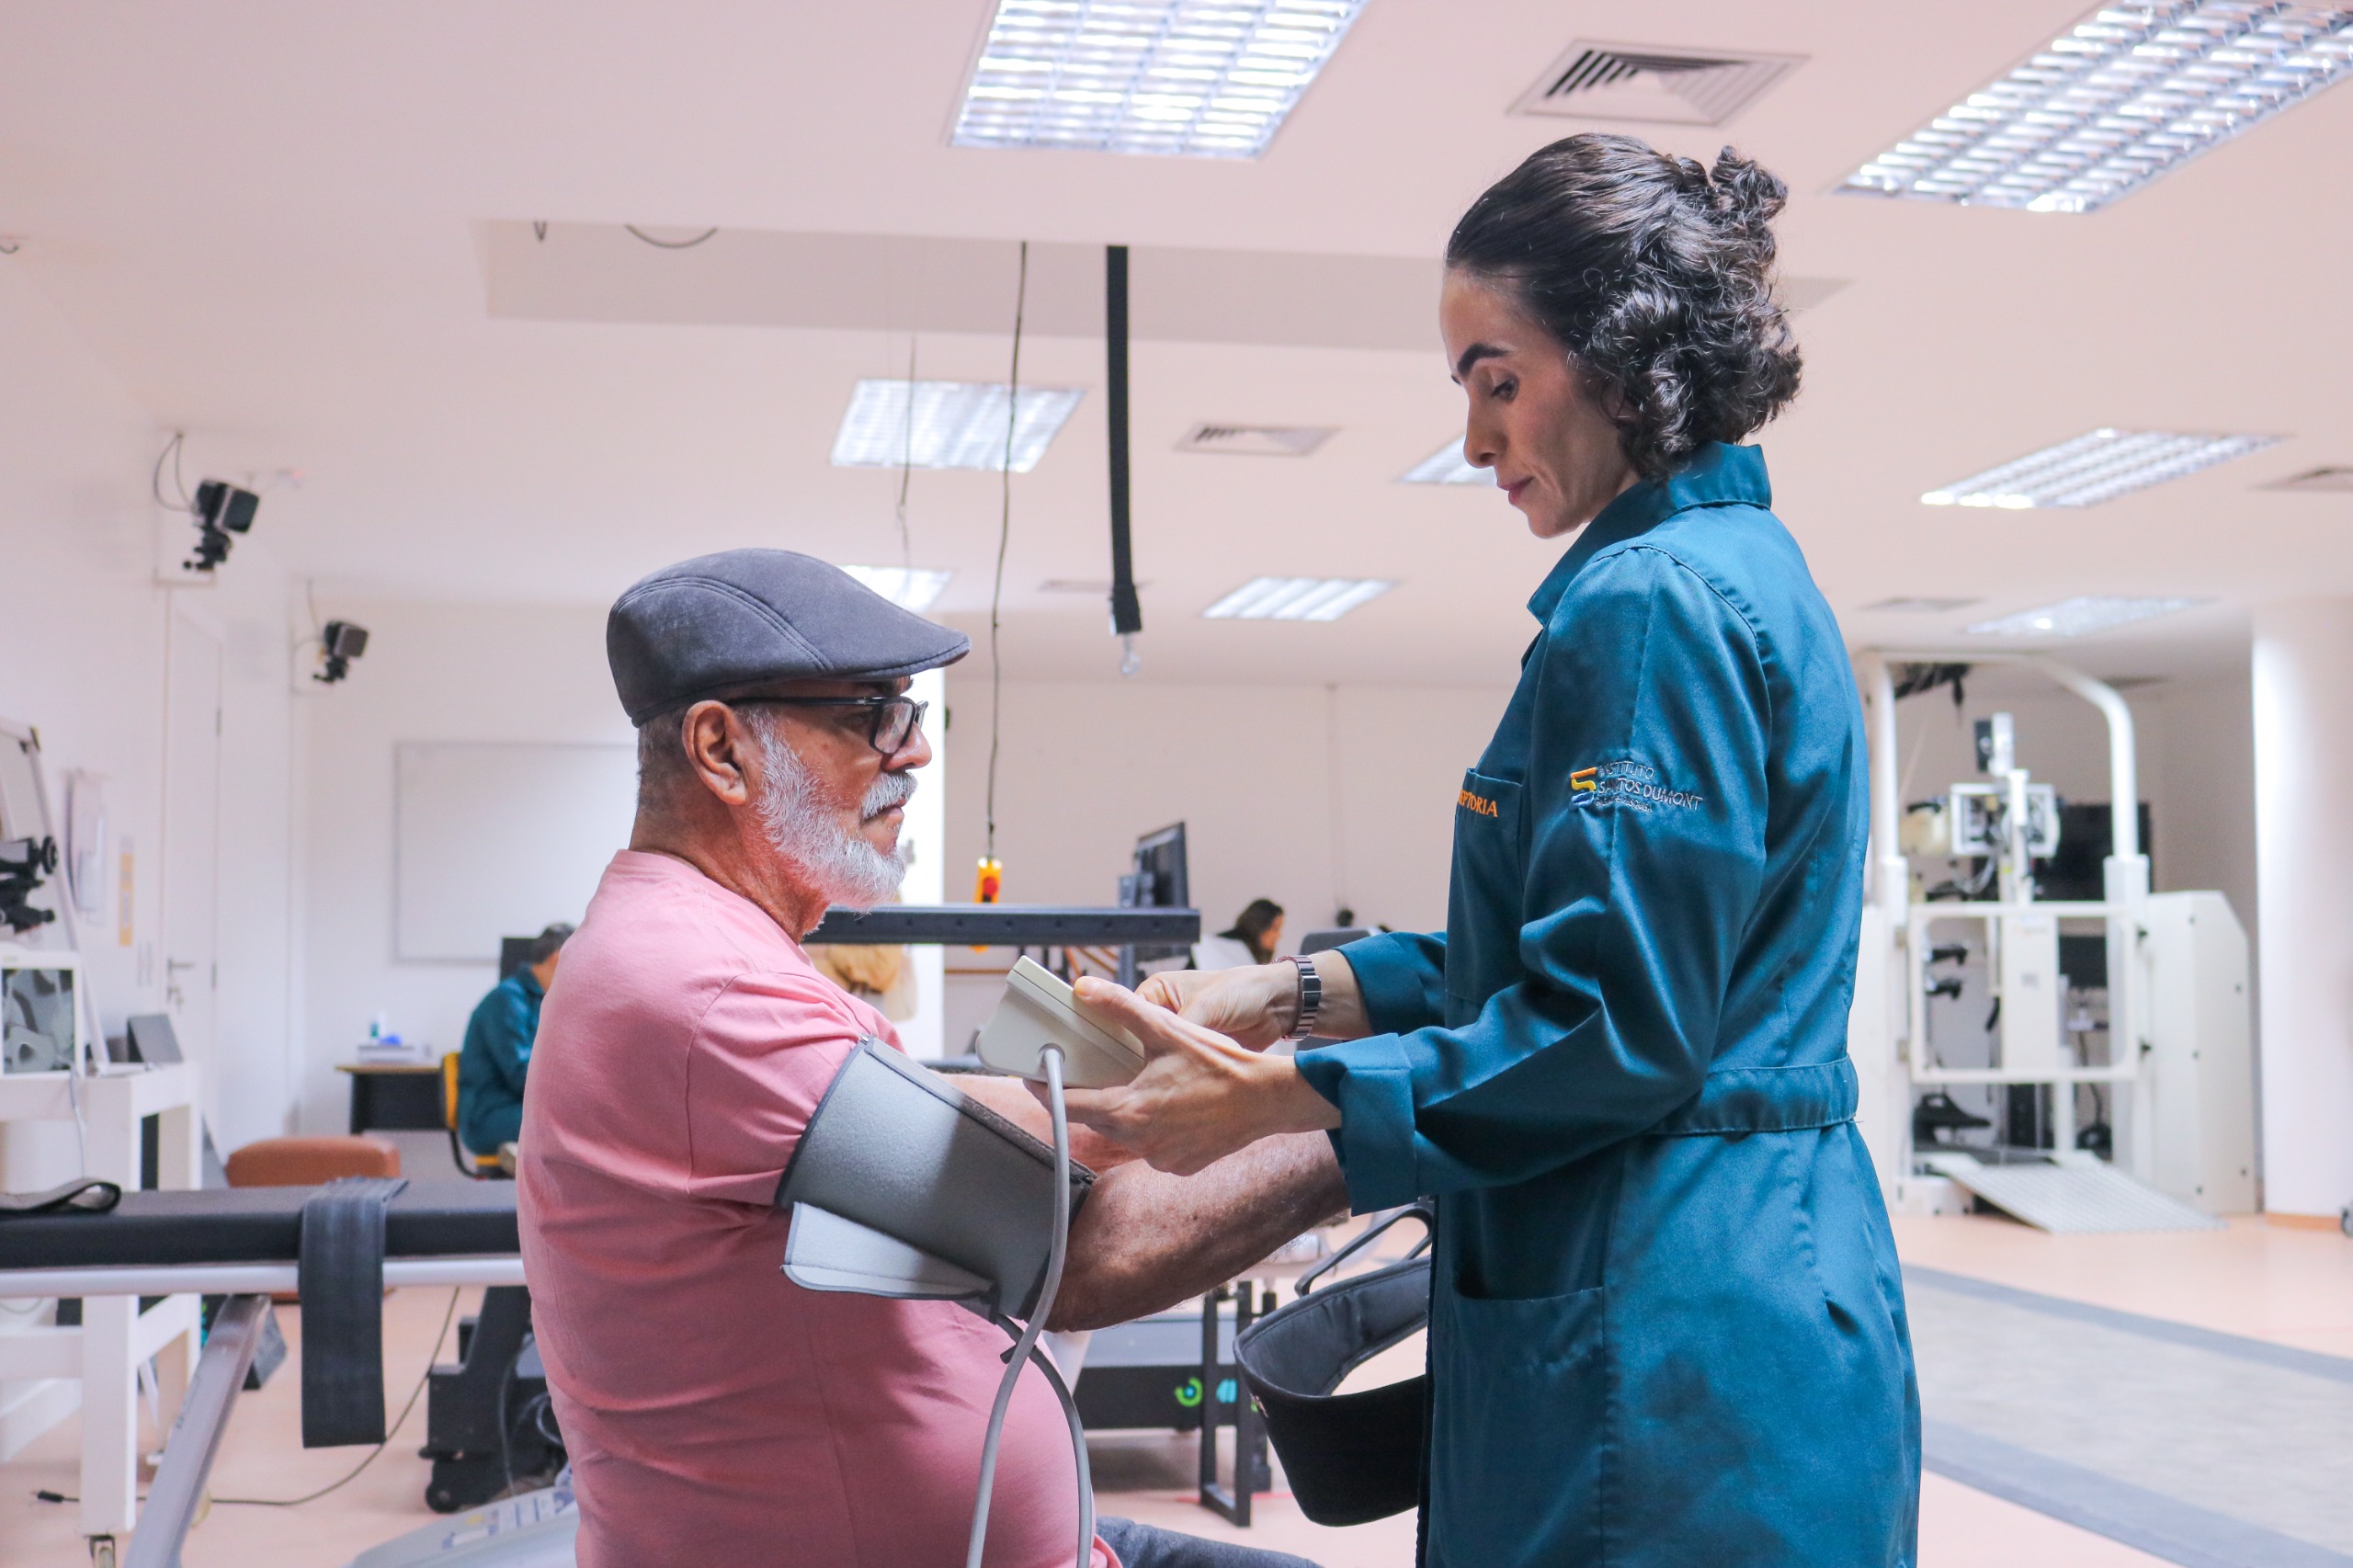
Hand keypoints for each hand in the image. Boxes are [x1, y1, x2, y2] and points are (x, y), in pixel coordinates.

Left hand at [1044, 977, 1340, 1175]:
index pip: (1065, 1105)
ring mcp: (1160, 1158)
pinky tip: (1174, 1108)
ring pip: (1126, 1132)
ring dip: (1127, 1110)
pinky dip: (1155, 1128)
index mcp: (1128, 1109)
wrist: (1268, 1098)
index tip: (1034, 1075)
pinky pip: (1153, 1147)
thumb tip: (1085, 988)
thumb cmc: (1220, 1064)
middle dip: (1092, 1095)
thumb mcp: (1168, 1029)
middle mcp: (1139, 1141)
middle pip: (1096, 1117)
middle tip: (1098, 1071)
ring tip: (1149, 1085)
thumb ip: (1122, 1008)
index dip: (1045, 1089)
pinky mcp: (1179, 1166)